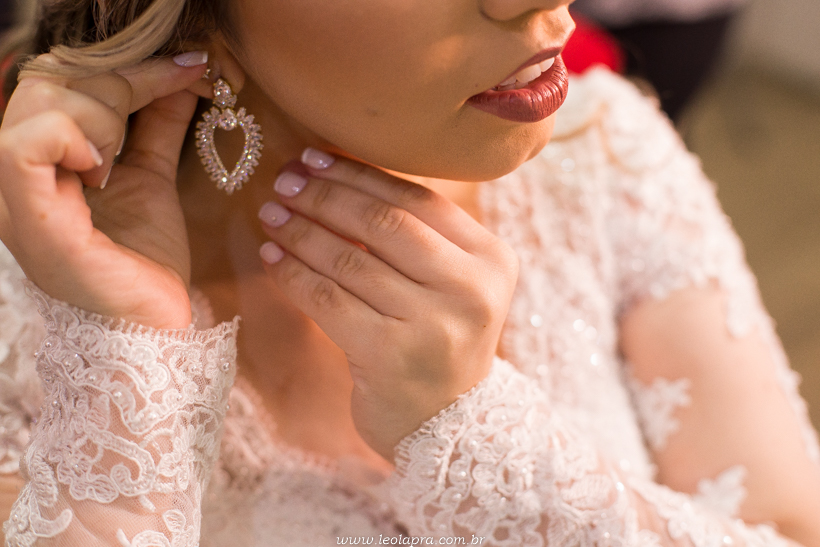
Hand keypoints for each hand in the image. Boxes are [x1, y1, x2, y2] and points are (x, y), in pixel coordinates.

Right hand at [0, 54, 209, 328]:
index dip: (124, 64)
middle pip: (46, 80)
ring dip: (103, 112)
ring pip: (38, 102)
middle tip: (170, 100)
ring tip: (125, 157)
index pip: (57, 80)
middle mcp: (15, 175)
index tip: (190, 66)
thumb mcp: (152, 175)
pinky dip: (73, 138)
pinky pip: (26, 146)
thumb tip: (181, 74)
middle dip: (120, 81)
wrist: (154, 322)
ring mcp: (14, 198)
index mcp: (40, 161)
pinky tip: (105, 167)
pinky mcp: (30, 220)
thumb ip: (156, 123)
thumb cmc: (145, 258)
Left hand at [258, 150, 518, 458]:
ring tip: (271, 214)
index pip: (419, 200)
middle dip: (326, 196)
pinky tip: (273, 257)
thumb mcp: (449, 284)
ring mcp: (433, 323)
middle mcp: (470, 288)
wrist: (447, 423)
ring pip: (351, 259)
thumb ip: (416, 237)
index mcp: (492, 259)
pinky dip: (294, 274)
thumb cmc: (437, 340)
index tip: (315, 158)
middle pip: (385, 223)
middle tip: (284, 182)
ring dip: (302, 231)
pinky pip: (328, 300)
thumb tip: (337, 177)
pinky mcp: (391, 356)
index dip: (361, 174)